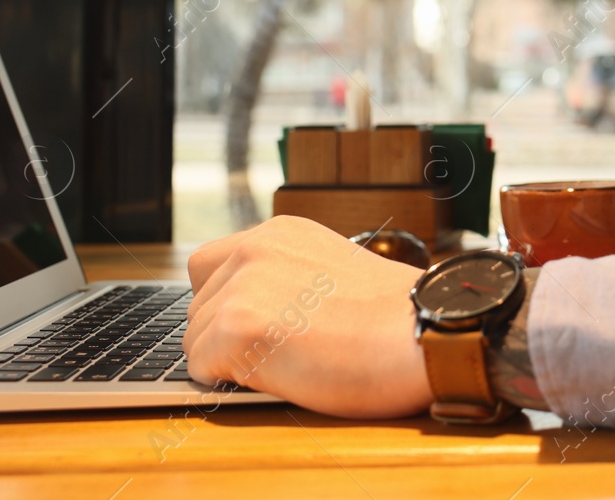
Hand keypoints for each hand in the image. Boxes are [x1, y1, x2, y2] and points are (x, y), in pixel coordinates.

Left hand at [184, 215, 432, 417]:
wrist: (419, 335)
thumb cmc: (395, 318)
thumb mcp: (337, 271)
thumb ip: (292, 277)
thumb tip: (265, 311)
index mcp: (280, 233)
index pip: (211, 266)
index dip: (228, 302)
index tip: (258, 324)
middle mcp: (254, 249)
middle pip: (198, 305)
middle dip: (226, 334)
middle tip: (280, 352)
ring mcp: (241, 288)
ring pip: (195, 339)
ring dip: (228, 360)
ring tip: (286, 364)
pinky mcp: (236, 330)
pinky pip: (199, 368)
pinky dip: (227, 382)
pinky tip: (275, 377)